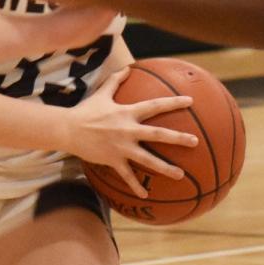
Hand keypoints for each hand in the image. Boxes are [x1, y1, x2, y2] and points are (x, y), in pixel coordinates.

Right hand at [65, 68, 197, 197]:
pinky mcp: (113, 160)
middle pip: (158, 134)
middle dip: (178, 139)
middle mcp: (128, 130)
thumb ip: (116, 81)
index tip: (190, 102)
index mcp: (127, 112)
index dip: (173, 103)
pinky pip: (127, 176)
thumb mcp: (102, 93)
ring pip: (148, 159)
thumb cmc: (86, 110)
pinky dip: (136, 186)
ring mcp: (122, 147)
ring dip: (165, 168)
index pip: (155, 106)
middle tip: (195, 142)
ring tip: (181, 175)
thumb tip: (127, 68)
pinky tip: (146, 196)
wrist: (68, 129)